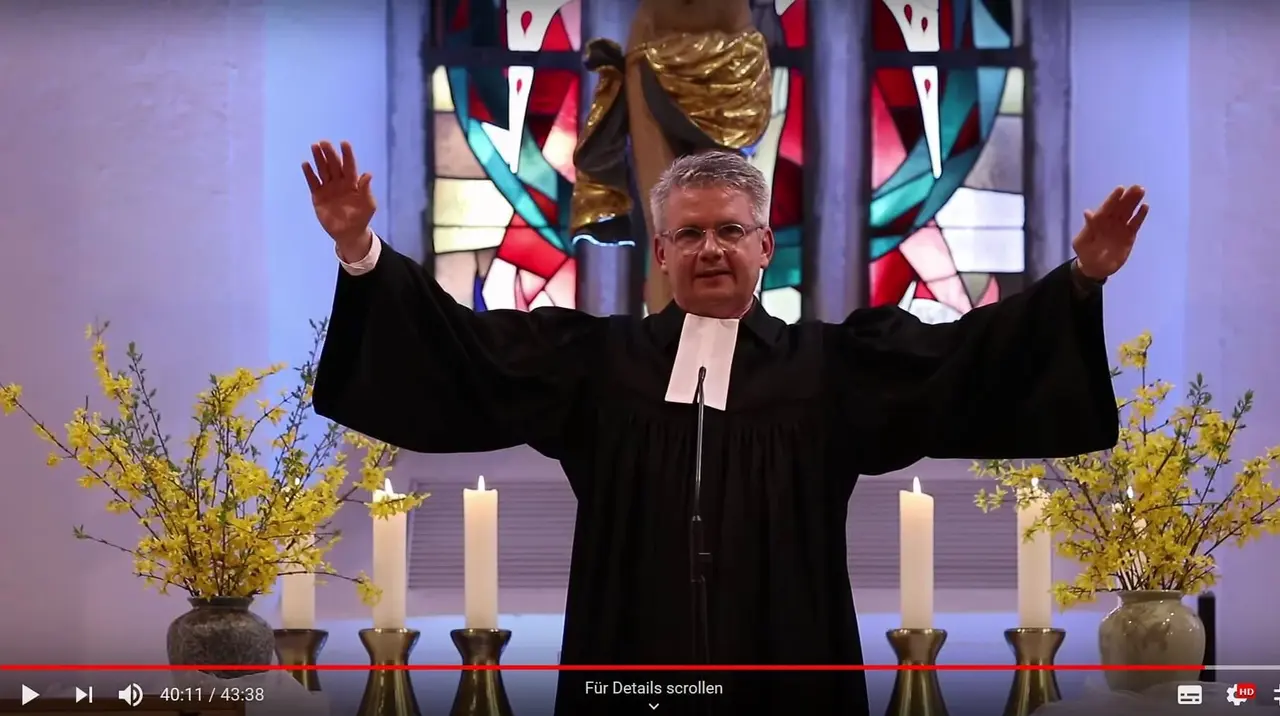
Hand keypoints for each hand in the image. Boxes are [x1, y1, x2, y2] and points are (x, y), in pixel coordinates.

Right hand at [302, 141, 375, 256]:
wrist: (349, 233)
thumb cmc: (361, 217)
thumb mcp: (368, 205)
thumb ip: (366, 190)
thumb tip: (368, 174)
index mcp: (353, 182)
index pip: (350, 166)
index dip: (347, 155)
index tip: (344, 143)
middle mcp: (340, 182)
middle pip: (334, 165)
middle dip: (329, 153)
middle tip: (324, 142)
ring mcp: (328, 188)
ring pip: (323, 170)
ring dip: (318, 159)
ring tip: (314, 147)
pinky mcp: (318, 196)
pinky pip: (313, 183)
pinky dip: (309, 174)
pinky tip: (306, 164)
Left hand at [1072, 185, 1148, 279]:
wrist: (1096, 268)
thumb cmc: (1085, 254)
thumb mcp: (1082, 242)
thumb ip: (1087, 228)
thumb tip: (1087, 212)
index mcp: (1098, 222)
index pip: (1106, 208)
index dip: (1113, 198)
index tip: (1120, 189)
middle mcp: (1110, 222)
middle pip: (1120, 207)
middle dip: (1128, 197)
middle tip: (1137, 187)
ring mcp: (1120, 227)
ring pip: (1128, 212)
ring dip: (1135, 202)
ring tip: (1141, 191)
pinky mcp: (1129, 235)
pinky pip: (1135, 223)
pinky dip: (1140, 216)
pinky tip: (1145, 207)